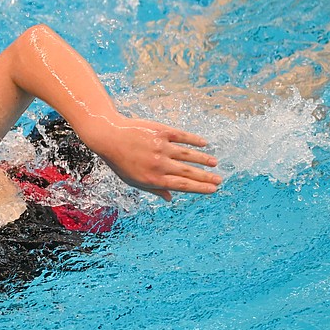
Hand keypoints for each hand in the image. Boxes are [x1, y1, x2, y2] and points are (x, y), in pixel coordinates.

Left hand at [86, 116, 221, 200]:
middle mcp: (159, 164)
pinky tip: (204, 144)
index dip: (199, 188)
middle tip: (220, 180)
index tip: (213, 190)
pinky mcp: (161, 131)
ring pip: (188, 154)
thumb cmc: (121, 161)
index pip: (182, 185)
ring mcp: (161, 147)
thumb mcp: (133, 181)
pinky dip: (194, 140)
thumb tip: (171, 198)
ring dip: (203, 159)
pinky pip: (182, 136)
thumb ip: (154, 189)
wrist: (109, 136)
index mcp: (153, 179)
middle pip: (188, 172)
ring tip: (215, 163)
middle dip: (206, 177)